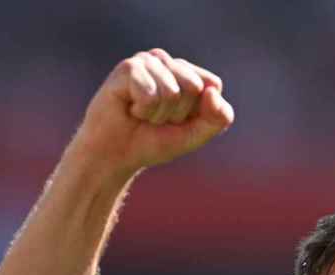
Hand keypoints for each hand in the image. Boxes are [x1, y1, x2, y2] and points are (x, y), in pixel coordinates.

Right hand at [75, 48, 233, 174]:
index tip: (178, 120)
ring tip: (142, 114)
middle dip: (177, 113)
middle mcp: (168, 62)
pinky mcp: (128, 67)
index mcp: (188, 73)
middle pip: (194, 86)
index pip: (212, 84)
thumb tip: (212, 92)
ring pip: (172, 92)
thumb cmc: (154, 141)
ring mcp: (147, 61)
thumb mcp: (196, 135)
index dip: (198, 112)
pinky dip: (142, 111)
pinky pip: (150, 95)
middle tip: (156, 118)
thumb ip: (218, 118)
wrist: (115, 154)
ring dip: (157, 114)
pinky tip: (130, 108)